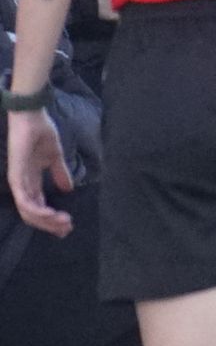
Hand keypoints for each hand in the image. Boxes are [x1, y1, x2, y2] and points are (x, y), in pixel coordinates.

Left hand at [8, 109, 73, 237]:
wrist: (32, 117)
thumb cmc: (41, 133)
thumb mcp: (55, 157)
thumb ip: (60, 173)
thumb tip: (69, 189)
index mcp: (31, 181)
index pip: (38, 206)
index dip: (52, 219)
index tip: (68, 225)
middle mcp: (23, 185)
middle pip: (32, 214)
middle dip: (50, 224)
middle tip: (67, 228)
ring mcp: (18, 181)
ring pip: (28, 211)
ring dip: (46, 220)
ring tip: (63, 222)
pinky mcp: (16, 176)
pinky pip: (24, 200)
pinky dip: (37, 210)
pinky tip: (51, 213)